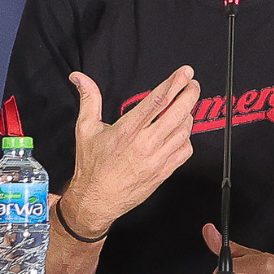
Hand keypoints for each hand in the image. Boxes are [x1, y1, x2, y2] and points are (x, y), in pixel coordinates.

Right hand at [60, 67, 199, 238]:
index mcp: (127, 131)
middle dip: (190, 94)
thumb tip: (79, 78)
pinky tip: (181, 131)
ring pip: (184, 131)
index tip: (185, 72)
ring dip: (188, 115)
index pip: (157, 101)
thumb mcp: (85, 129)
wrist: (96, 201)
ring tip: (185, 106)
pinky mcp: (164, 172)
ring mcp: (157, 159)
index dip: (174, 83)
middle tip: (193, 84)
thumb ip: (88, 99)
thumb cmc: (91, 167)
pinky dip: (187, 138)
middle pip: (177, 113)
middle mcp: (145, 144)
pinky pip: (185, 151)